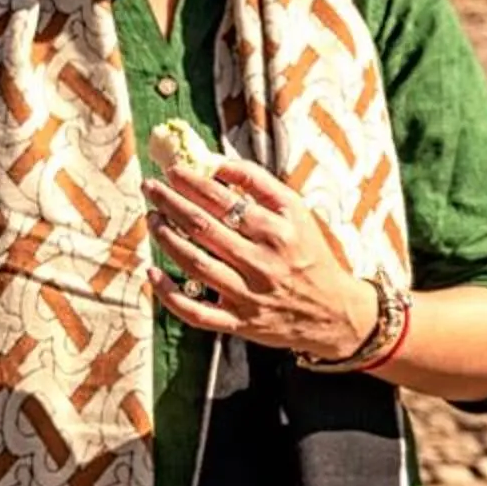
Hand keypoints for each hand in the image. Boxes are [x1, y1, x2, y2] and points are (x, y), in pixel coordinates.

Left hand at [143, 156, 374, 361]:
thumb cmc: (308, 252)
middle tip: (150, 187)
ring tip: (152, 218)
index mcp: (278, 232)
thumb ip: (258, 183)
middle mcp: (263, 263)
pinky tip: (152, 272)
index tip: (171, 170)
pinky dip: (169, 294)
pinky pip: (196, 312)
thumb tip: (215, 161)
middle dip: (170, 203)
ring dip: (166, 238)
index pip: (224, 201)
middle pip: (203, 228)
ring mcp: (250, 296)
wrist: (336, 312)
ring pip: (195, 265)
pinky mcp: (240, 323)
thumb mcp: (296, 212)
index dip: (191, 182)